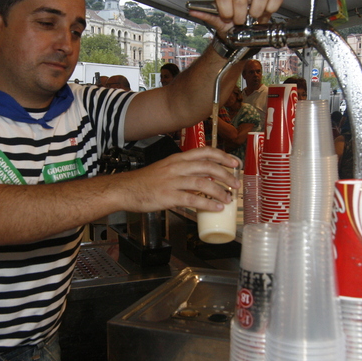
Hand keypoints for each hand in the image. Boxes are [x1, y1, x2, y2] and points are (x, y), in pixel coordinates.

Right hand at [117, 147, 239, 213]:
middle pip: (208, 167)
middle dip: (226, 175)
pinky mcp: (168, 196)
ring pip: (202, 183)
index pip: (205, 152)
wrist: (125, 189)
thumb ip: (183, 171)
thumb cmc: (145, 181)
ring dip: (219, 191)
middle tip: (236, 184)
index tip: (235, 163)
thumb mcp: (166, 168)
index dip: (223, 156)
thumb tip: (203, 179)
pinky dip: (207, 204)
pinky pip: (192, 200)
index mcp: (177, 158)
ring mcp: (172, 181)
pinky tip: (215, 208)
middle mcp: (177, 167)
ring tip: (228, 199)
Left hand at [189, 0, 283, 37]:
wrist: (240, 32)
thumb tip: (192, 11)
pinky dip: (271, 6)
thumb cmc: (229, 23)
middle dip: (240, 13)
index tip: (227, 18)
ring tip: (252, 18)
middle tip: (239, 21)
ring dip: (256, 10)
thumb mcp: (216, 21)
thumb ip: (206, 15)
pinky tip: (265, 13)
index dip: (226, 9)